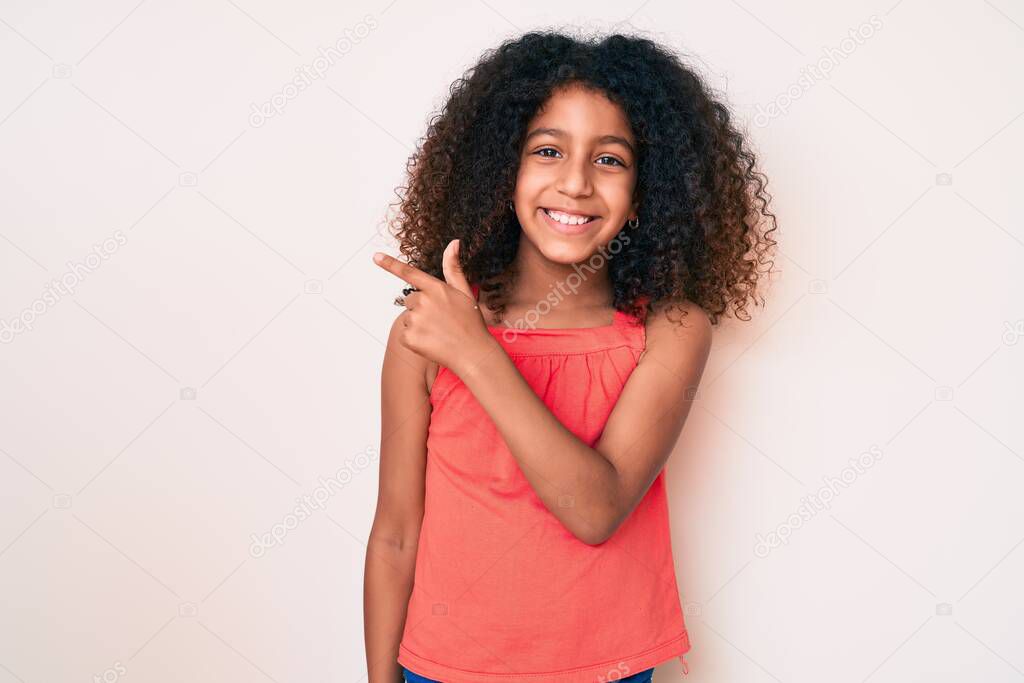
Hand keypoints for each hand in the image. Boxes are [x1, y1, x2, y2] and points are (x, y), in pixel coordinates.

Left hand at [373, 239, 496, 374]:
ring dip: (419, 325)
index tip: (375, 257)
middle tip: (441, 320)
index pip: (409, 273)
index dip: (390, 264)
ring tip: (438, 333)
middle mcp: (423, 301)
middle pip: (410, 301)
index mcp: (436, 288)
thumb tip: (454, 242)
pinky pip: (405, 335)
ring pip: (408, 318)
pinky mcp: (409, 337)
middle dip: (422, 308)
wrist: (473, 353)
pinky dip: (415, 340)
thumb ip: (453, 267)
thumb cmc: (470, 322)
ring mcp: (415, 320)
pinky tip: (431, 342)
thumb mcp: (464, 292)